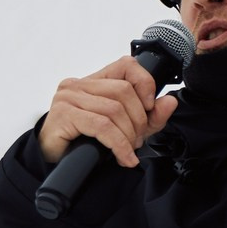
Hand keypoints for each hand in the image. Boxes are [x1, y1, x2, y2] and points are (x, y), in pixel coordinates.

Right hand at [38, 54, 178, 167]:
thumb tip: (170, 101)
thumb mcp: (127, 127)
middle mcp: (79, 84)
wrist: (56, 162)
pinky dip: (118, 144)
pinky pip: (101, 126)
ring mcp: (68, 97)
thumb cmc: (86, 141)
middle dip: (138, 120)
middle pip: (124, 91)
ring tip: (128, 150)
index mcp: (94, 80)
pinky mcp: (63, 114)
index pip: (126, 65)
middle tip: (137, 140)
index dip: (145, 83)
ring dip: (128, 135)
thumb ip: (151, 115)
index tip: (150, 107)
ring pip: (114, 110)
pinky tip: (123, 157)